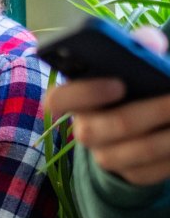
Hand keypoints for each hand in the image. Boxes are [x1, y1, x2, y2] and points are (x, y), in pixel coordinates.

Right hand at [46, 26, 169, 185]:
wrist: (144, 121)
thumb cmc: (135, 81)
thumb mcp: (135, 58)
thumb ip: (141, 43)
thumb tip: (149, 44)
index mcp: (75, 98)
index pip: (58, 99)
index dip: (84, 94)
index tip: (119, 84)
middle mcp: (85, 129)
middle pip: (104, 128)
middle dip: (145, 112)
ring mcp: (105, 155)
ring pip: (133, 152)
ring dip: (166, 136)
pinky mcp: (131, 174)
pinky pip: (151, 172)